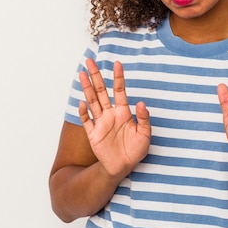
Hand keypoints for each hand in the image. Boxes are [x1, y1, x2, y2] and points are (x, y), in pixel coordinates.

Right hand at [78, 59, 150, 178]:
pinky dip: (84, 112)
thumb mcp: (145, 134)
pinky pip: (87, 121)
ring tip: (82, 74)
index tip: (117, 63)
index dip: (118, 77)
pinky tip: (82, 103)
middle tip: (90, 61)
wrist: (123, 167)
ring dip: (87, 88)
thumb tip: (140, 102)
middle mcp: (110, 114)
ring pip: (92, 101)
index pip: (119, 90)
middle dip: (96, 76)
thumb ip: (144, 118)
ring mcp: (101, 123)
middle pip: (101, 91)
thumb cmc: (135, 150)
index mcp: (123, 112)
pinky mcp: (93, 134)